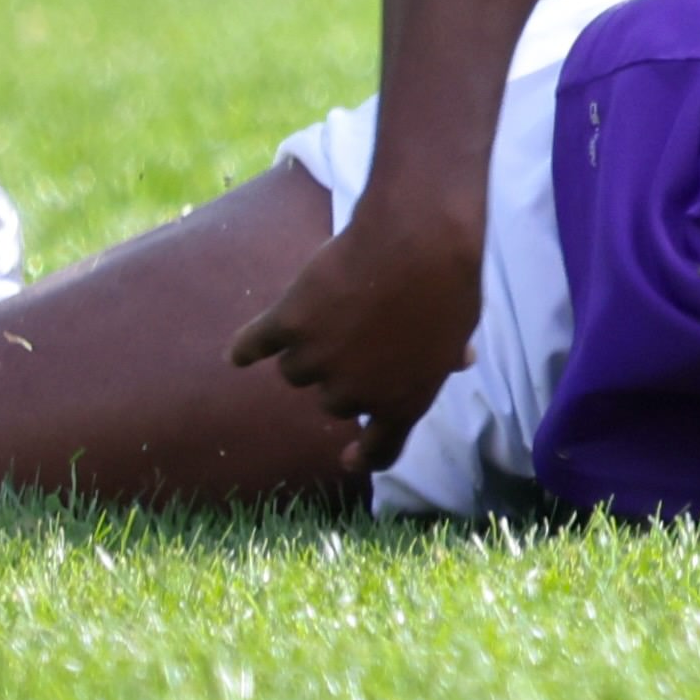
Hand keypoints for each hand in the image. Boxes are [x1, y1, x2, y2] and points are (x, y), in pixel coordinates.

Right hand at [223, 204, 483, 469]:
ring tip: (330, 309)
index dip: (364, 458)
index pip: (380, 450)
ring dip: (307, 349)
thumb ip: (446, 357)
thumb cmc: (449, 284)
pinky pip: (257, 343)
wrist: (418, 241)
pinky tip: (239, 353)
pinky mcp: (289, 323)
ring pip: (296, 369)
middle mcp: (353, 394)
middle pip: (331, 400)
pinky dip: (247, 346)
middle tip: (360, 332)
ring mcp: (317, 360)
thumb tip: (460, 362)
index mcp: (403, 404)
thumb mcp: (460, 332)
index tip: (350, 458)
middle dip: (343, 374)